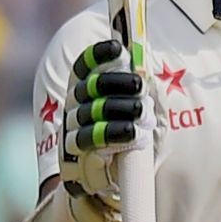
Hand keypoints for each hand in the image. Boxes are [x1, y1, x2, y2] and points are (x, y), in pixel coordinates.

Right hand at [60, 39, 154, 203]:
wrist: (106, 174)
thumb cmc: (122, 131)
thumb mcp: (129, 105)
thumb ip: (133, 86)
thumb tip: (148, 64)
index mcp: (85, 87)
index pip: (85, 65)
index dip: (99, 54)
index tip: (119, 48)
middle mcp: (75, 104)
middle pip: (90, 87)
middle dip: (115, 83)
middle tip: (139, 85)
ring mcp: (72, 127)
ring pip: (90, 113)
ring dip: (117, 110)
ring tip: (141, 112)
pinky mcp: (75, 151)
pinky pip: (88, 140)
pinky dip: (112, 135)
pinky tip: (132, 134)